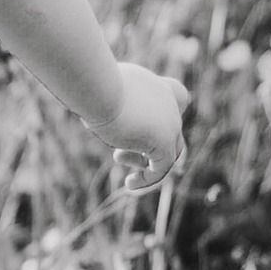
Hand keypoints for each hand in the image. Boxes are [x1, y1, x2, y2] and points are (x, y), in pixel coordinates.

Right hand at [101, 61, 187, 187]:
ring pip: (170, 150)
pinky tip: (130, 184)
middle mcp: (167, 102)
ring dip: (143, 161)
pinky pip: (162, 167)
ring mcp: (170, 121)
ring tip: (117, 157)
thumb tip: (97, 100)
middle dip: (147, 145)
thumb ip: (109, 97)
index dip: (170, 111)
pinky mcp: (164, 140)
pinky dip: (148, 179)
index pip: (179, 97)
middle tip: (119, 152)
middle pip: (172, 130)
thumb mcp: (100, 87)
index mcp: (154, 86)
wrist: (98, 87)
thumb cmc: (91, 85)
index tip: (147, 122)